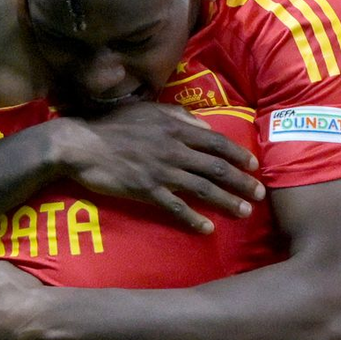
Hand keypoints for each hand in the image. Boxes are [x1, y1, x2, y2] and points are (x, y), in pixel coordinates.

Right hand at [58, 101, 263, 233]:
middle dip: (241, 182)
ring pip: (202, 188)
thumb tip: (205, 126)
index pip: (216, 142)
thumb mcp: (150, 110)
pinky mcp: (145, 191)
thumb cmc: (113, 123)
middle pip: (216, 167)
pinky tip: (207, 228)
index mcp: (176, 128)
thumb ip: (179, 116)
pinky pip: (175, 207)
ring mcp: (160, 171)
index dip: (238, 155)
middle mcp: (173, 149)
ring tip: (243, 212)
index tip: (254, 166)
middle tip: (259, 195)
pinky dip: (193, 218)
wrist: (80, 143)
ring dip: (225, 201)